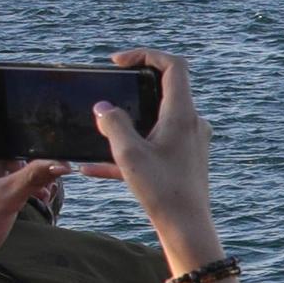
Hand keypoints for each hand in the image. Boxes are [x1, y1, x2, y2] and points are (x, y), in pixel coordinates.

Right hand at [87, 52, 244, 282]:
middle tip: (107, 92)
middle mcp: (191, 123)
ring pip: (153, 122)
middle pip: (163, 91)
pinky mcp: (183, 161)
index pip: (173, 66)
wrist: (186, 227)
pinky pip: (152, 148)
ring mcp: (189, 142)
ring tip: (96, 135)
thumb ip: (113, 124)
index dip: (145, 55)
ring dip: (125, 125)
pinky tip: (92, 170)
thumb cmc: (161, 190)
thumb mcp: (128, 153)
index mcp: (182, 113)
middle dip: (132, 90)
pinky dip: (127, 152)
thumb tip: (103, 107)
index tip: (117, 62)